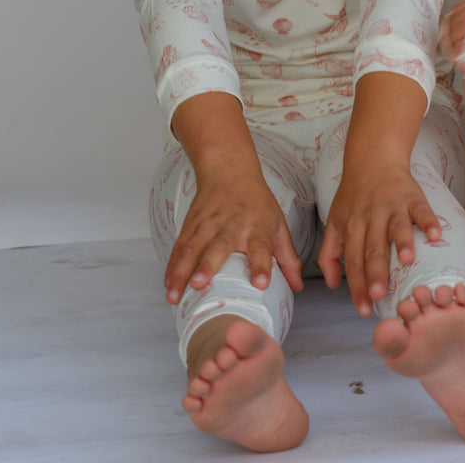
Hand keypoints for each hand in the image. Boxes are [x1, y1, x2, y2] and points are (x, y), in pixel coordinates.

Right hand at [164, 171, 302, 303]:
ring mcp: (208, 224)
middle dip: (208, 265)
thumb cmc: (257, 203)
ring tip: (174, 294)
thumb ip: (287, 257)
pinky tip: (167, 284)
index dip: (262, 265)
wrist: (229, 170)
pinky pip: (180, 247)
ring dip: (182, 271)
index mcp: (257, 227)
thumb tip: (297, 286)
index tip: (260, 284)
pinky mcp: (191, 225)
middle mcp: (232, 225)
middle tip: (200, 284)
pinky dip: (172, 266)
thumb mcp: (278, 224)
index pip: (262, 247)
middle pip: (219, 246)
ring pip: (193, 248)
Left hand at [317, 161, 441, 316]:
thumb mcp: (335, 221)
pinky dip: (428, 221)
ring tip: (406, 261)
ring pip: (397, 226)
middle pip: (373, 247)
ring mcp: (393, 206)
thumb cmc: (354, 195)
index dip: (357, 286)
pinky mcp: (412, 196)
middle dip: (375, 272)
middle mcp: (371, 217)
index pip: (353, 260)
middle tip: (378, 295)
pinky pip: (421, 209)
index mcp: (352, 226)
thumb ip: (330, 253)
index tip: (363, 309)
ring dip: (402, 242)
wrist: (372, 158)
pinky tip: (434, 235)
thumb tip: (333, 284)